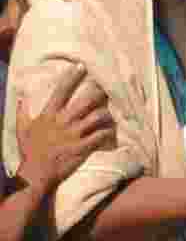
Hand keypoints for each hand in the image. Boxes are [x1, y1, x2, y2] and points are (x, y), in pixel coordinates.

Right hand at [16, 63, 114, 191]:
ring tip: (111, 114)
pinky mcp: (83, 147)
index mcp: (49, 115)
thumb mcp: (22, 129)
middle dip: (99, 93)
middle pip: (86, 101)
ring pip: (98, 117)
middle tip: (108, 89)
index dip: (72, 77)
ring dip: (107, 114)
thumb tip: (21, 97)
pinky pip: (101, 135)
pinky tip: (111, 131)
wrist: (36, 174)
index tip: (82, 66)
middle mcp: (63, 121)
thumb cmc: (30, 151)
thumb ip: (22, 112)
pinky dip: (108, 131)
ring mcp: (74, 134)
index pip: (61, 90)